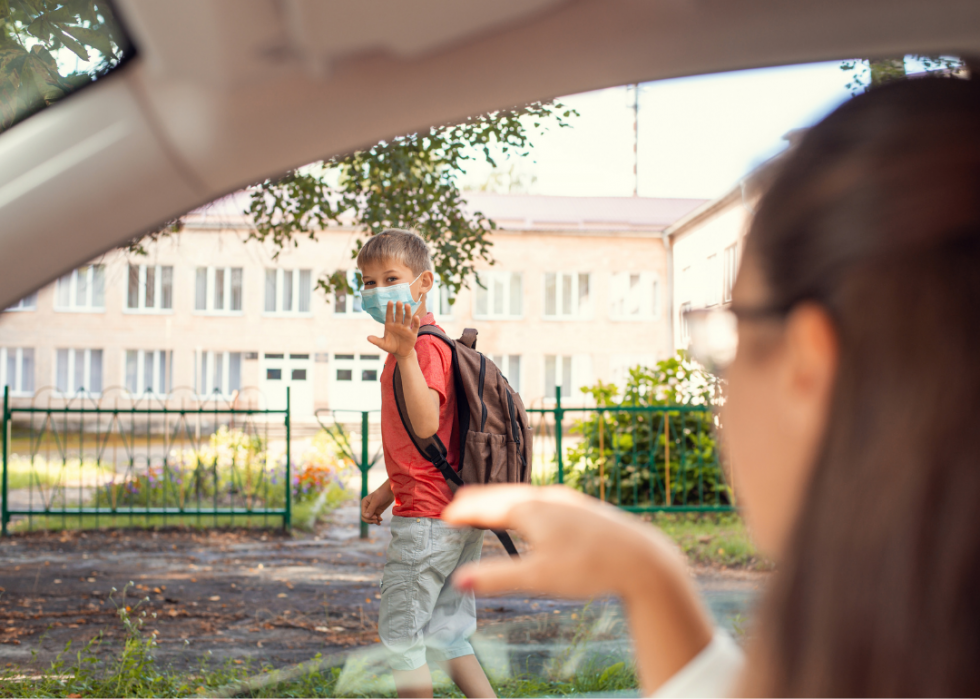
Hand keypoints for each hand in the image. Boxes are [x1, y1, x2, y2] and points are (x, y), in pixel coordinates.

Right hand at [361, 482, 394, 524]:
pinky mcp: (377, 511)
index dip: (368, 517)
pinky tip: (380, 521)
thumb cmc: (382, 493)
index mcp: (364, 503)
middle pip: (365, 518)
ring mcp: (372, 509)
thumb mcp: (376, 500)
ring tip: (379, 521)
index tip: (376, 517)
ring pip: (370, 519)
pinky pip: (375, 518)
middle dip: (370, 520)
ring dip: (374, 521)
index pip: (363, 514)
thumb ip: (371, 508)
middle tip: (377, 520)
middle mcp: (367, 507)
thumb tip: (366, 517)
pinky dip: (377, 520)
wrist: (390, 491)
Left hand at [367, 301, 420, 358]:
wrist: (401, 353)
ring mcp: (406, 328)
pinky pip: (415, 327)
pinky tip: (416, 317)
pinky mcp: (413, 334)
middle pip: (399, 315)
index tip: (390, 302)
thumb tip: (368, 338)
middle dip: (398, 309)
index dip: (389, 309)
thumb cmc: (391, 346)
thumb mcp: (383, 344)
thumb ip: (376, 341)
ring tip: (407, 305)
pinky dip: (416, 322)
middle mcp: (398, 325)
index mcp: (390, 326)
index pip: (389, 316)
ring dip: (407, 312)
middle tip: (398, 301)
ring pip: (407, 319)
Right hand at [442, 485, 684, 598]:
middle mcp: (546, 497)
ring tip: (489, 508)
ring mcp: (566, 500)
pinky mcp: (581, 509)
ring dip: (501, 501)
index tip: (446, 517)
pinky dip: (522, 505)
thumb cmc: (589, 566)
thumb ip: (497, 578)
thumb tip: (459, 581)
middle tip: (459, 508)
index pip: (486, 506)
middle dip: (479, 502)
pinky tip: (532, 514)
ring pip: (524, 495)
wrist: (642, 559)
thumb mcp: (538, 577)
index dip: (463, 512)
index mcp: (530, 509)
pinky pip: (541, 500)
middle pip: (503, 495)